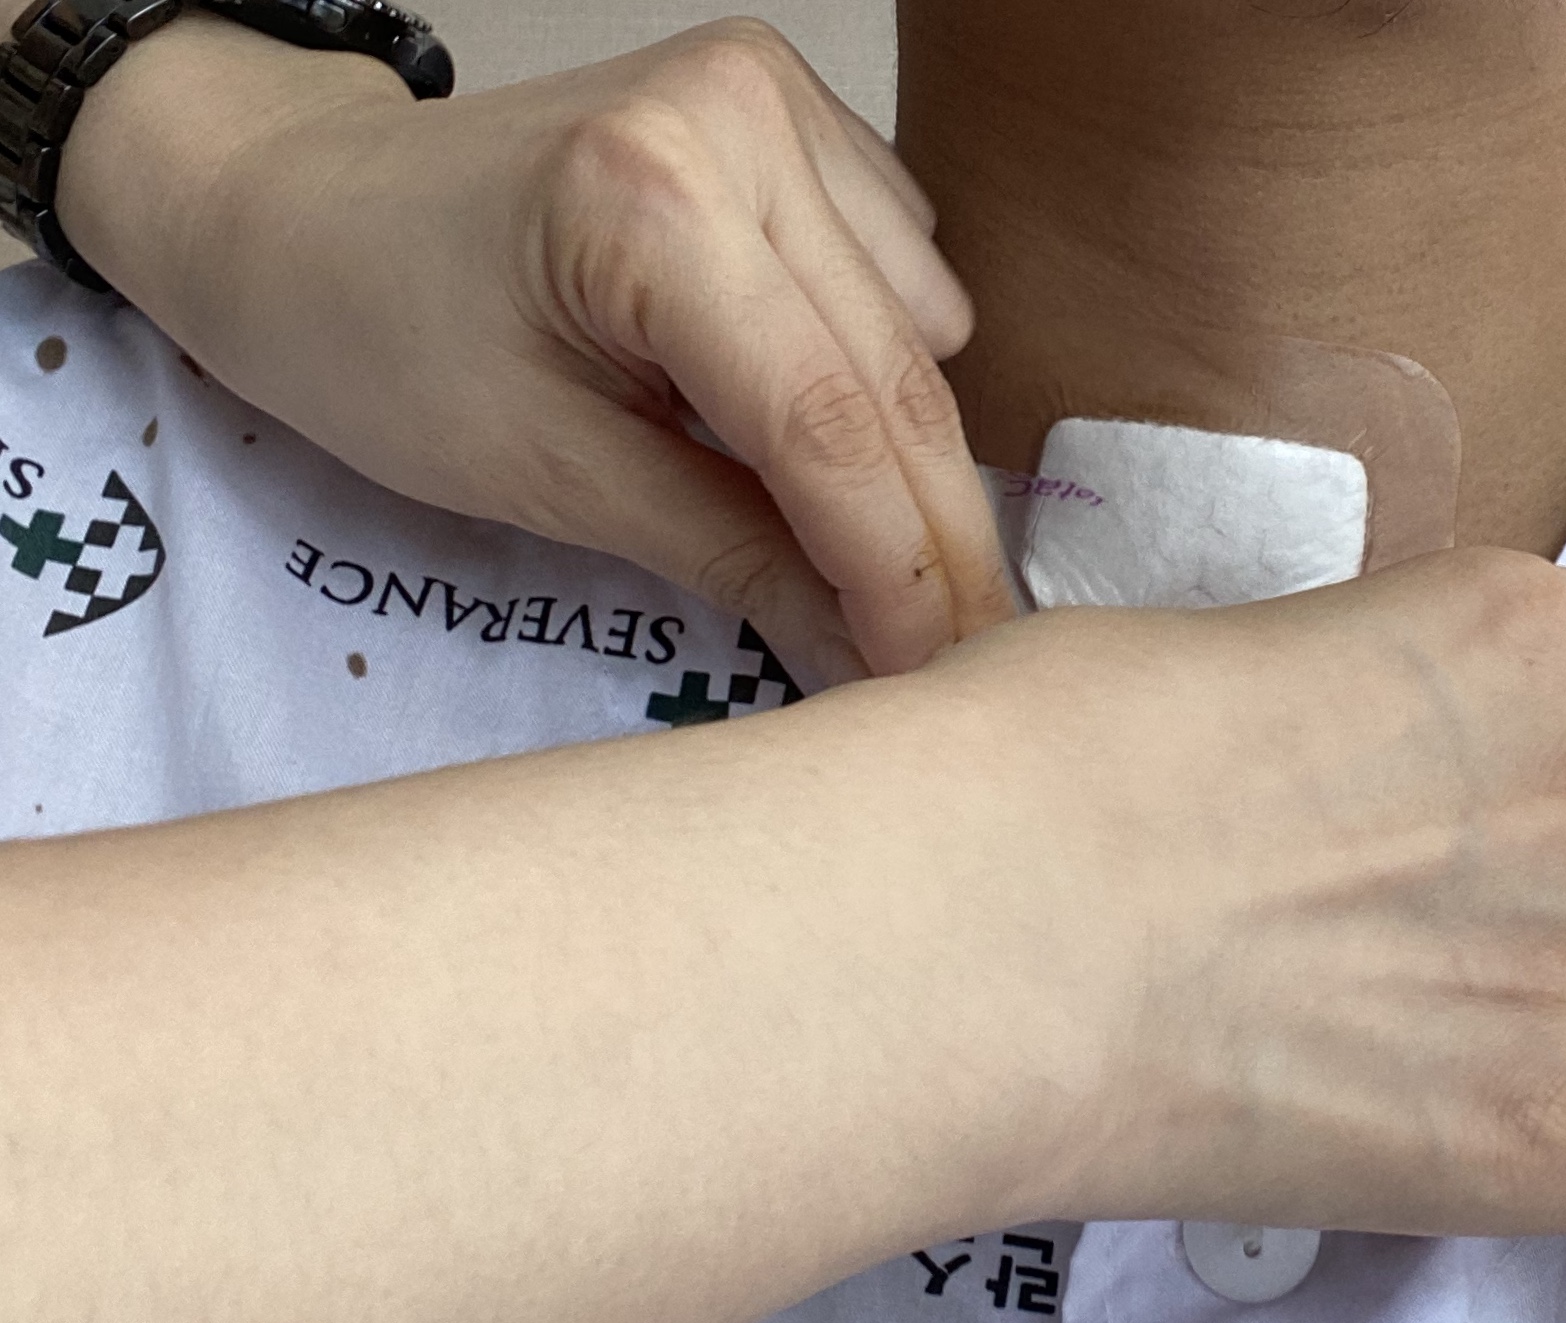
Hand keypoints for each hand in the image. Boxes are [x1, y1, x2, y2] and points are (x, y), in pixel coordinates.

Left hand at [57, 14, 1015, 682]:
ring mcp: (770, 95)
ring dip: (912, 457)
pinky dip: (883, 368)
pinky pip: (903, 273)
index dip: (897, 574)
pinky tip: (817, 408)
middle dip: (935, 538)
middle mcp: (735, 117)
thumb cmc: (379, 339)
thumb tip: (869, 659)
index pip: (828, 427)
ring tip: (861, 544)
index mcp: (650, 200)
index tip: (932, 678)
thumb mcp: (550, 478)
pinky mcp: (789, 104)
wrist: (299, 208)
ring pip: (921, 336)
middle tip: (961, 656)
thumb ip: (733, 558)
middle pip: (896, 382)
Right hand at [931, 549, 1565, 1234]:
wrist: (980, 935)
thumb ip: (1343, 695)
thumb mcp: (1217, 650)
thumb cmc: (1040, 759)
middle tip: (1547, 905)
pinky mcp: (1532, 1146)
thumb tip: (1320, 759)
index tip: (1463, 778)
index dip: (1548, 724)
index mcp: (1511, 634)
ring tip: (1515, 1034)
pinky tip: (1509, 1138)